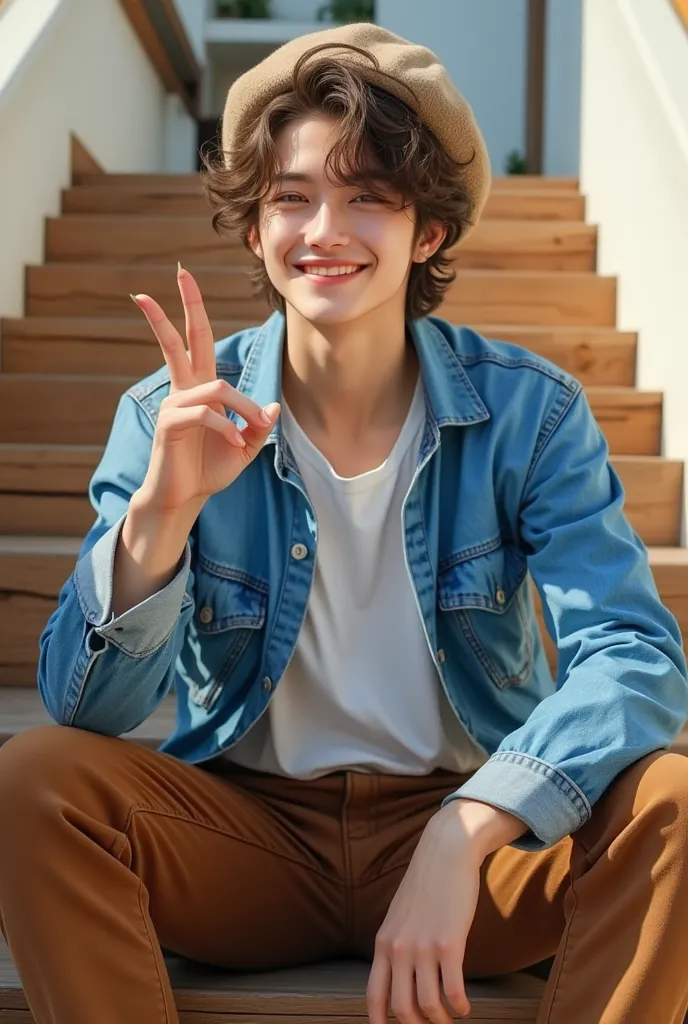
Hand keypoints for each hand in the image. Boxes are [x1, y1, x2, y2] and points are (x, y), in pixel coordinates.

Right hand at [131, 264, 279, 513]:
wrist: (184, 497)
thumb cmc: (210, 469)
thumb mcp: (245, 447)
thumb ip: (258, 426)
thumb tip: (271, 406)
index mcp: (200, 388)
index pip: (197, 340)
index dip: (193, 309)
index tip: (184, 278)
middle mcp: (184, 388)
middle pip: (184, 338)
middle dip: (186, 304)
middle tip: (180, 270)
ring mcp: (174, 403)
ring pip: (217, 388)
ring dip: (242, 410)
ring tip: (246, 435)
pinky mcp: (170, 423)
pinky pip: (206, 415)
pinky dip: (226, 428)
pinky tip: (234, 443)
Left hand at [366, 806, 482, 1023]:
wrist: (445, 852)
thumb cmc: (427, 884)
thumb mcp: (400, 915)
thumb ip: (397, 944)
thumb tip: (401, 976)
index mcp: (383, 943)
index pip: (374, 997)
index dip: (381, 1023)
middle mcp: (398, 949)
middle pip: (402, 1009)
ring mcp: (423, 947)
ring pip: (429, 1006)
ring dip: (442, 1022)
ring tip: (452, 1019)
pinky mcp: (449, 943)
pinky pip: (453, 991)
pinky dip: (460, 1007)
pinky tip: (465, 1007)